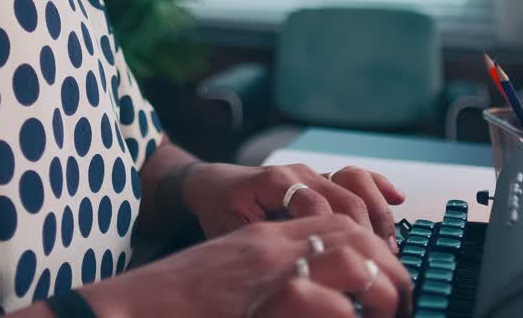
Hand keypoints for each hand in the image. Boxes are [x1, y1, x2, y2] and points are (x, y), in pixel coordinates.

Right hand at [83, 214, 412, 317]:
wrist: (122, 310)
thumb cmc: (176, 304)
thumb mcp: (233, 280)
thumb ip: (274, 282)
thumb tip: (328, 300)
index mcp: (262, 237)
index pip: (337, 215)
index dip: (377, 237)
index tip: (395, 270)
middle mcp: (266, 244)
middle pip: (350, 226)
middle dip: (389, 262)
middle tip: (401, 301)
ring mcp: (260, 268)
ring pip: (348, 252)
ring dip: (380, 285)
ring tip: (387, 313)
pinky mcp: (255, 298)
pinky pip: (318, 300)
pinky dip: (344, 313)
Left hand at [183, 162, 404, 251]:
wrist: (214, 186)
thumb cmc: (219, 212)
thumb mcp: (230, 233)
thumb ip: (261, 245)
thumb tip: (294, 270)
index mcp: (274, 183)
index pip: (316, 206)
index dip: (338, 234)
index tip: (353, 264)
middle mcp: (298, 173)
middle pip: (344, 195)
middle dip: (367, 229)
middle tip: (382, 262)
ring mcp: (312, 172)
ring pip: (355, 181)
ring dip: (377, 211)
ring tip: (389, 243)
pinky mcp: (321, 177)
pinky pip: (356, 175)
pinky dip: (378, 185)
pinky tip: (398, 199)